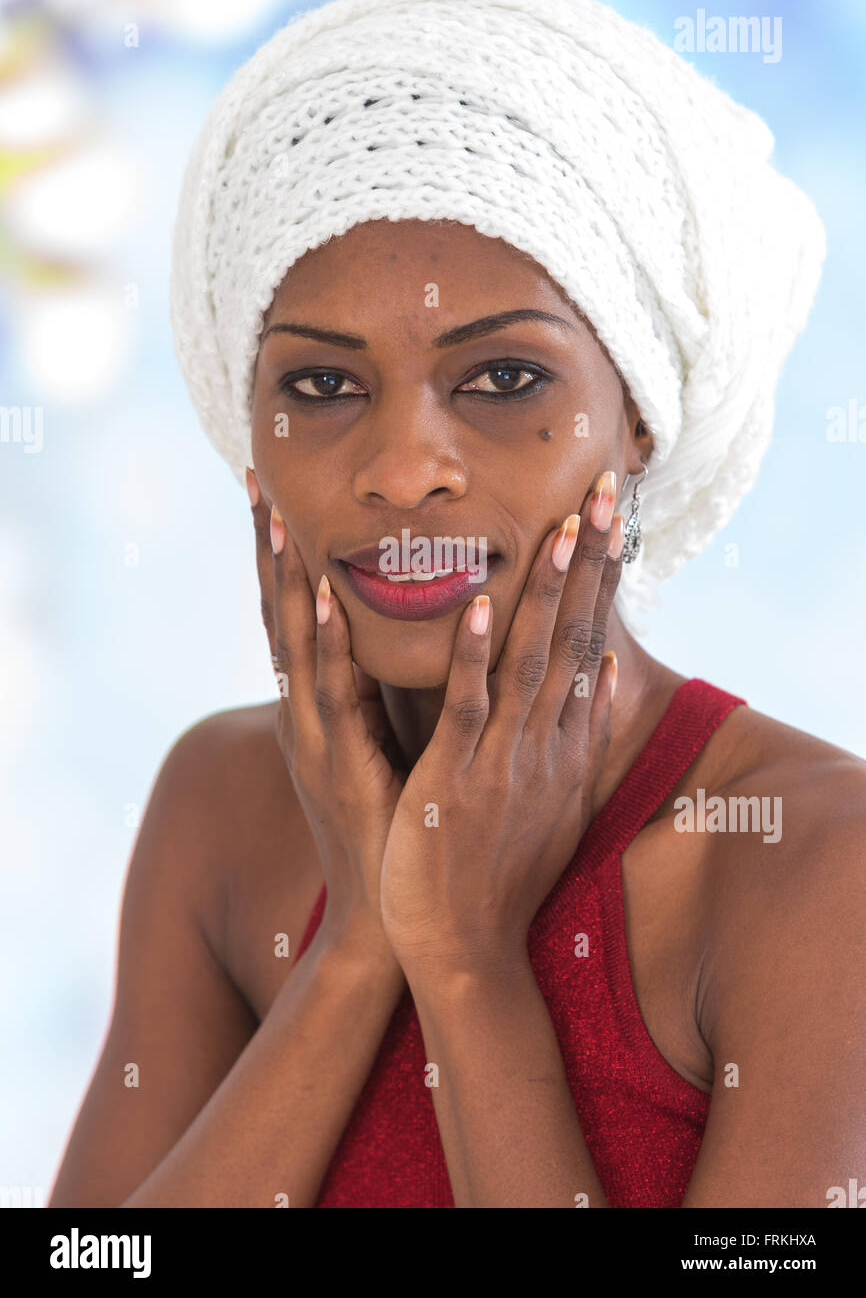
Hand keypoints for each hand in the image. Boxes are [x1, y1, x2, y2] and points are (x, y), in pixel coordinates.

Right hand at [247, 469, 407, 953]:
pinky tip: (323, 592)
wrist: (393, 920)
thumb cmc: (399, 831)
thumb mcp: (388, 751)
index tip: (272, 499)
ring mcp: (314, 740)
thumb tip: (412, 642)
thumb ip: (387, 698)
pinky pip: (333, 690)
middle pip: (279, 618)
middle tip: (252, 480)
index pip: (293, 620)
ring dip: (286, 576)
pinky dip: (325, 638)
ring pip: (294, 644)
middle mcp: (306, 718)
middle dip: (266, 551)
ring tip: (275, 517)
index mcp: (318, 712)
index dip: (280, 560)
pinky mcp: (340, 763)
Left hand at [378, 471, 623, 979]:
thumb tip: (603, 670)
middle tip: (607, 492)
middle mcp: (543, 742)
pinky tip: (480, 603)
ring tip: (563, 526)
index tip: (612, 519)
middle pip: (570, 636)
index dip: (602, 579)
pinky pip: (468, 705)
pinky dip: (475, 654)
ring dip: (545, 590)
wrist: (467, 948)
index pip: (585, 642)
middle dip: (590, 562)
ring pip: (528, 658)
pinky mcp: (457, 776)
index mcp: (560, 742)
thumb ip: (580, 732)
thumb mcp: (555, 799)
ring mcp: (503, 757)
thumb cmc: (501, 871)